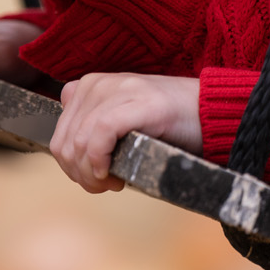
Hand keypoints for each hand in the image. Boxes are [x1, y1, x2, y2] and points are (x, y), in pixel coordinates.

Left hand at [49, 73, 201, 192]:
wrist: (210, 112)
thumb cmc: (169, 124)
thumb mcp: (122, 121)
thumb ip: (94, 129)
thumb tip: (70, 157)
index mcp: (91, 86)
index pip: (60, 135)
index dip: (71, 166)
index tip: (94, 178)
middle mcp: (98, 84)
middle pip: (66, 142)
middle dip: (80, 175)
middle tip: (106, 185)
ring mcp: (117, 90)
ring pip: (79, 142)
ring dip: (91, 175)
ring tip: (113, 182)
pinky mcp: (137, 102)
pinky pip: (99, 136)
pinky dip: (100, 162)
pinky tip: (113, 174)